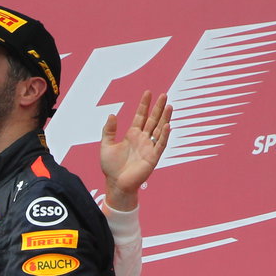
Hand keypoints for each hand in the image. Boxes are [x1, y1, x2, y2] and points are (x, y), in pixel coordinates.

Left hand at [100, 91, 171, 210]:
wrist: (116, 184)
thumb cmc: (111, 167)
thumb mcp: (106, 145)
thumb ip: (109, 131)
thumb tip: (111, 115)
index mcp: (132, 135)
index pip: (140, 116)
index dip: (144, 105)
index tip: (148, 92)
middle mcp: (142, 139)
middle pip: (153, 120)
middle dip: (158, 108)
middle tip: (164, 94)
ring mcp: (149, 147)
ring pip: (159, 130)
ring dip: (165, 118)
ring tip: (169, 106)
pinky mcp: (153, 157)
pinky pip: (160, 144)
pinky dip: (165, 135)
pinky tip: (168, 125)